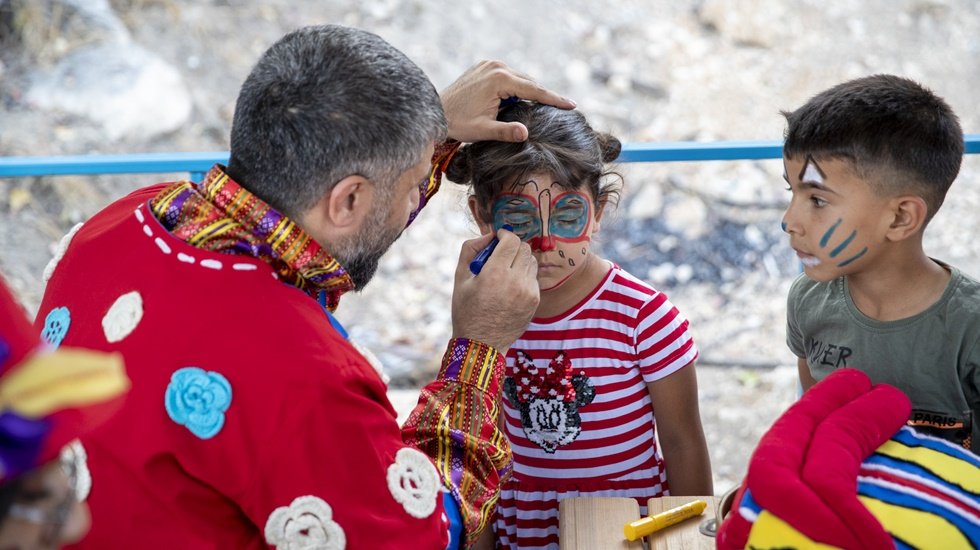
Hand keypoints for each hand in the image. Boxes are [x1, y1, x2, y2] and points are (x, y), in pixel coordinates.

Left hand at [441, 60, 575, 142]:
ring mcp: (489, 64)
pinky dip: (516, 86)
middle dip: (544, 95)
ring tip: (545, 105)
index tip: (572, 104)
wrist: (436, 111)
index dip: (554, 99)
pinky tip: (522, 99)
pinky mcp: (484, 66)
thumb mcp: (483, 131)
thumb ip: (505, 132)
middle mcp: (496, 66)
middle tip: (564, 106)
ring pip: (519, 78)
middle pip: (528, 82)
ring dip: (529, 91)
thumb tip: (525, 135)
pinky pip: (507, 76)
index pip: (534, 90)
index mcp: (499, 80)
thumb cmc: (458, 123)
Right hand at [451, 228, 538, 351]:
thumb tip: (489, 236)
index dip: (505, 234)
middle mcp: (515, 281)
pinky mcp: (535, 301)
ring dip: (520, 260)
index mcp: (494, 273)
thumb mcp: (460, 278)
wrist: (481, 343)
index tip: (498, 237)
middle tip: (500, 253)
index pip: (511, 240)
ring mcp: (528, 292)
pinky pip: (533, 278)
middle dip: (512, 246)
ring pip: (531, 262)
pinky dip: (524, 276)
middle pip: (524, 248)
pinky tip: (510, 287)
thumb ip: (471, 249)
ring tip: (505, 271)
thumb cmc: (466, 310)